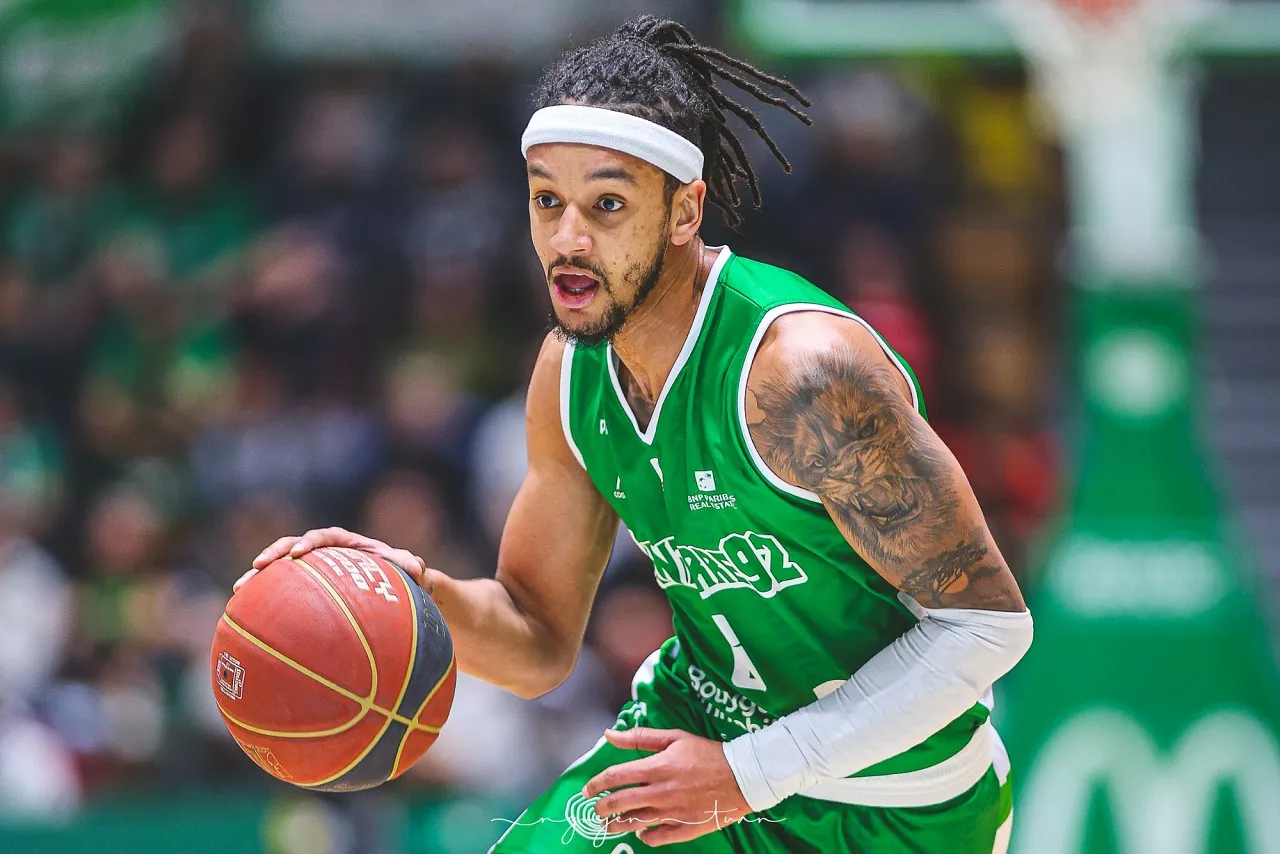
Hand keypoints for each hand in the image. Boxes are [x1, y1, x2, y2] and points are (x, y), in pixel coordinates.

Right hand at [233, 526, 430, 592]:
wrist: (392, 587)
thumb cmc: (400, 575)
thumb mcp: (407, 569)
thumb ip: (410, 565)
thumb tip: (416, 566)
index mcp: (346, 544)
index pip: (324, 537)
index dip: (309, 542)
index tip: (298, 553)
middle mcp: (324, 553)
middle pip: (292, 547)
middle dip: (273, 555)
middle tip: (256, 567)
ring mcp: (310, 571)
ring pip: (280, 570)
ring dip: (258, 578)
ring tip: (239, 592)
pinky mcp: (303, 589)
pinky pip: (281, 593)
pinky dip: (264, 601)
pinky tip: (246, 618)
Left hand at [585, 727, 752, 845]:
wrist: (743, 776)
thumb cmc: (707, 753)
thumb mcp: (675, 738)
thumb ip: (640, 737)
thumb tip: (609, 735)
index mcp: (658, 767)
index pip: (616, 776)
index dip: (597, 783)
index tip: (588, 788)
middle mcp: (662, 792)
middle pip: (621, 803)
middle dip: (602, 807)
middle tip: (595, 809)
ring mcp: (673, 813)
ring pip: (635, 823)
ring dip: (617, 825)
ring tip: (608, 825)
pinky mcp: (685, 828)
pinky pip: (658, 838)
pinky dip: (645, 837)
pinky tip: (641, 832)